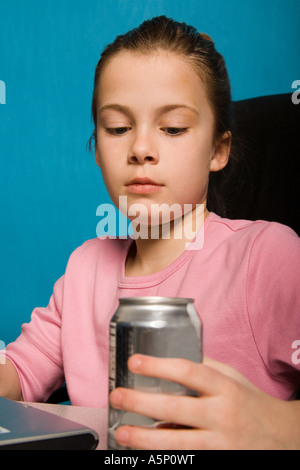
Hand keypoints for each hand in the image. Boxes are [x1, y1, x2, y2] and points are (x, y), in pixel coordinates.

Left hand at [109, 354, 299, 449]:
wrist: (282, 436)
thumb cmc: (251, 402)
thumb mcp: (233, 378)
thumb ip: (205, 368)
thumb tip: (171, 356)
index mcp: (225, 387)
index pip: (189, 371)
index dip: (159, 365)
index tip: (135, 361)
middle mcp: (222, 414)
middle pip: (175, 408)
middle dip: (141, 402)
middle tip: (117, 396)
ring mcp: (220, 443)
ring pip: (176, 442)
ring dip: (144, 438)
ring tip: (121, 432)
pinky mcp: (218, 461)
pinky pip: (186, 458)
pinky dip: (164, 455)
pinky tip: (145, 453)